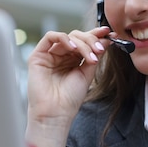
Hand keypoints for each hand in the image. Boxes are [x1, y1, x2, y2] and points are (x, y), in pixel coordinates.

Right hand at [25, 27, 110, 146]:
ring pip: (68, 37)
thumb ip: (95, 55)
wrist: (56, 113)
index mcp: (73, 59)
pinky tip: (73, 48)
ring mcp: (50, 55)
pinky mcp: (38, 55)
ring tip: (91, 55)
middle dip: (91, 40)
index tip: (109, 33)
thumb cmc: (70, 98)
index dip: (96, 35)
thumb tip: (107, 39)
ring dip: (82, 43)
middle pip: (77, 36)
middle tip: (100, 49)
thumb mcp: (88, 73)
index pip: (84, 42)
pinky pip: (50, 37)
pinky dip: (64, 39)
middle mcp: (61, 55)